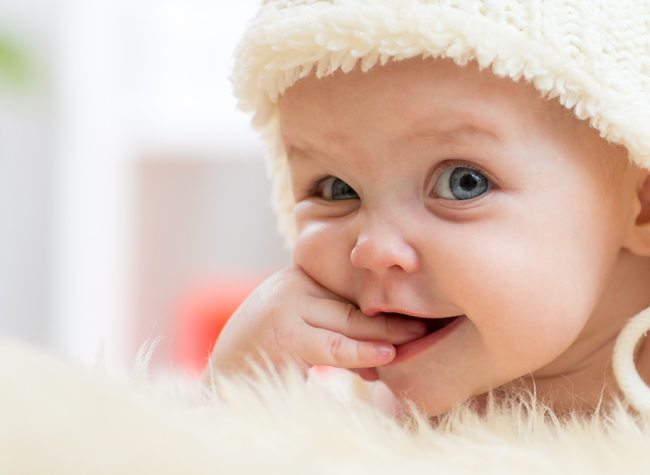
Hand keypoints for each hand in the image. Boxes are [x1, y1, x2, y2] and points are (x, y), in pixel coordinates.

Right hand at [205, 266, 426, 383]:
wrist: (225, 374)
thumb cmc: (272, 349)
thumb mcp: (305, 325)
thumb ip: (338, 325)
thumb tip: (391, 345)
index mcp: (300, 275)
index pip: (352, 288)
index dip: (386, 302)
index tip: (421, 309)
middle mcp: (292, 285)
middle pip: (354, 305)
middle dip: (391, 322)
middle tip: (425, 328)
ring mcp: (285, 310)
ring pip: (347, 326)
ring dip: (382, 340)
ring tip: (411, 344)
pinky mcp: (281, 338)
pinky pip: (331, 350)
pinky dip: (360, 357)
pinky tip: (381, 363)